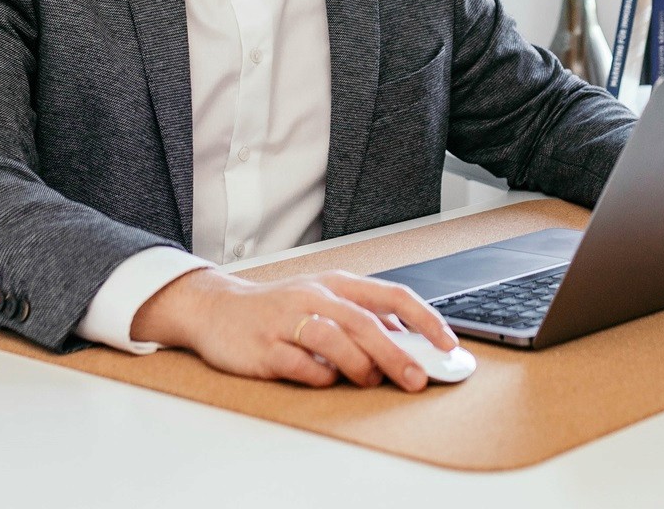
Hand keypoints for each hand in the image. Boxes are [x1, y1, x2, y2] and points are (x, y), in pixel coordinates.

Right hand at [129, 267, 458, 390]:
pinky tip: (326, 380)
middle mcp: (314, 296)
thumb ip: (363, 316)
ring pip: (334, 341)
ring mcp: (287, 320)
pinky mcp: (265, 347)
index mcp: (336, 283)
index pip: (391, 295)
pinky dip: (319, 376)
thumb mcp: (325, 300)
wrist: (217, 309)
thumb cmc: (279, 308)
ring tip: (369, 381)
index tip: (446, 344)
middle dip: (396, 354)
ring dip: (359, 366)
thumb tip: (408, 339)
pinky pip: (300, 365)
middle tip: (416, 379)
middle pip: (365, 323)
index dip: (424, 319)